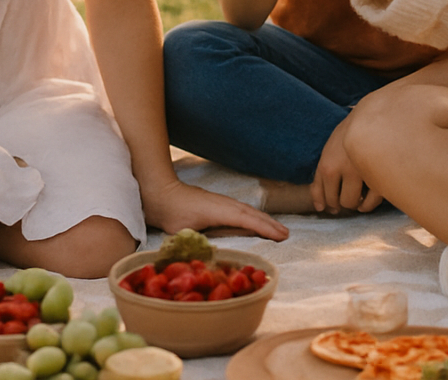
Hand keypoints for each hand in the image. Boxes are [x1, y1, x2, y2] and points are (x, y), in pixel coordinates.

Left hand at [142, 176, 289, 241]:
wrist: (160, 191)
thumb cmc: (170, 212)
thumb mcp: (183, 231)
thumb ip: (198, 242)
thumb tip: (211, 256)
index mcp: (219, 211)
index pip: (247, 219)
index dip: (265, 228)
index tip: (281, 236)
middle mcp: (224, 204)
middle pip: (252, 214)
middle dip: (270, 224)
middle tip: (287, 234)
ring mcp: (221, 202)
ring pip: (247, 211)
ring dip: (264, 219)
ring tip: (278, 229)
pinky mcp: (217, 203)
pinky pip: (241, 210)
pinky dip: (253, 216)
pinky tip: (256, 222)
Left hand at [311, 112, 382, 213]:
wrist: (369, 117)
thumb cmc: (346, 137)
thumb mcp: (326, 155)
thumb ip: (319, 181)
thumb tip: (320, 208)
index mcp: (327, 165)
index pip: (324, 197)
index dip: (329, 203)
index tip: (333, 201)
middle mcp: (343, 170)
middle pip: (339, 202)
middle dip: (342, 203)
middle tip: (346, 197)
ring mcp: (362, 172)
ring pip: (355, 203)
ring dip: (355, 204)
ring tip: (357, 198)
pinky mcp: (379, 173)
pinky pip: (373, 200)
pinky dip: (369, 204)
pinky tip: (367, 200)